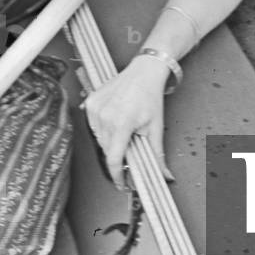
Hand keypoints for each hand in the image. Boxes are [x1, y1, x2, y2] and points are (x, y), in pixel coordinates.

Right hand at [84, 54, 172, 186]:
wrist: (144, 71)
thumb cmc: (150, 94)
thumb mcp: (156, 126)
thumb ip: (157, 154)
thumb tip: (163, 174)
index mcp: (122, 123)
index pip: (113, 159)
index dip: (117, 175)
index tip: (121, 182)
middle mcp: (105, 116)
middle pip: (106, 149)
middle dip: (118, 152)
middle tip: (129, 143)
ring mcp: (96, 108)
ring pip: (99, 138)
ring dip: (109, 140)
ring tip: (123, 126)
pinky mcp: (91, 102)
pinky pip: (93, 124)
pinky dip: (102, 127)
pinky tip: (113, 118)